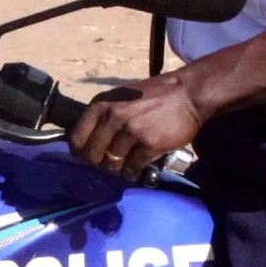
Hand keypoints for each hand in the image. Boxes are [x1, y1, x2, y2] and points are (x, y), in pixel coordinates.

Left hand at [70, 77, 202, 179]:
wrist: (189, 94)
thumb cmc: (156, 96)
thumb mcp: (122, 97)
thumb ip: (105, 116)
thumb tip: (89, 142)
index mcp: (102, 104)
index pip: (76, 138)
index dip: (80, 153)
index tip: (87, 159)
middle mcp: (113, 116)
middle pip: (92, 155)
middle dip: (100, 164)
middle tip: (110, 164)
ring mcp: (131, 130)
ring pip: (112, 164)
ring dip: (118, 169)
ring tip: (125, 167)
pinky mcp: (149, 144)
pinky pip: (133, 167)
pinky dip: (134, 172)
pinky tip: (138, 168)